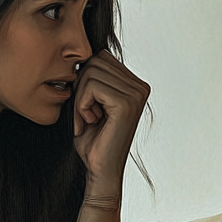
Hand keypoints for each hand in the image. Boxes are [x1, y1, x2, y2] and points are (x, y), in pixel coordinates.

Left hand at [72, 50, 149, 198]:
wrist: (99, 170)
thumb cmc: (92, 139)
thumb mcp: (91, 101)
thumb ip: (92, 77)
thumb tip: (81, 51)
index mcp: (135, 84)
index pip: (100, 57)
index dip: (85, 81)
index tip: (89, 107)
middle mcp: (140, 87)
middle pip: (94, 62)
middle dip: (81, 89)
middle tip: (87, 116)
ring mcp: (136, 94)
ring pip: (90, 73)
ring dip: (80, 99)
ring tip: (89, 120)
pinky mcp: (126, 103)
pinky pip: (90, 87)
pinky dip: (81, 106)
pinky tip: (91, 123)